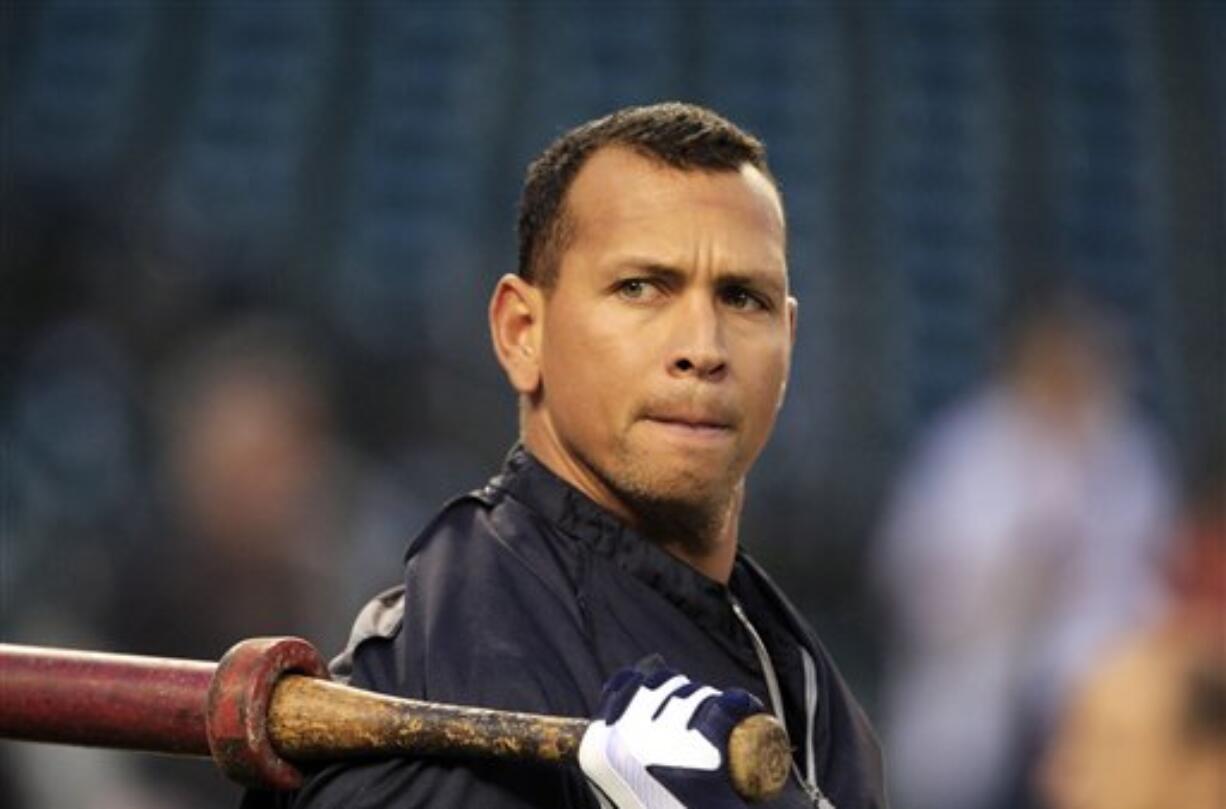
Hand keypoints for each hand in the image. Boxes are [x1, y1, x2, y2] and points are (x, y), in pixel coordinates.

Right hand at [579, 665, 766, 808]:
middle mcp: (625, 738)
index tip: (671, 701)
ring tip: (723, 719)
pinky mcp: (702, 747)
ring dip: (709, 699)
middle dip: (683, 692)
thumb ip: (611, 755)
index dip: (651, 684)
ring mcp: (663, 742)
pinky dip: (737, 703)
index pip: (625, 685)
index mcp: (598, 746)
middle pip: (662, 689)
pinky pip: (723, 708)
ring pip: (694, 697)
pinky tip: (744, 706)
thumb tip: (623, 704)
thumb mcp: (618, 786)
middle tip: (703, 719)